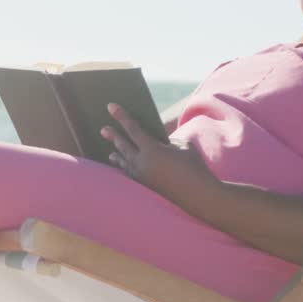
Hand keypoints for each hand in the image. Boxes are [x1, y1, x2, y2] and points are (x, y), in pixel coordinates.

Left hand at [100, 103, 216, 197]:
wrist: (199, 195)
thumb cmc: (194, 167)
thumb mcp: (183, 146)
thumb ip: (167, 142)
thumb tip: (156, 143)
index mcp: (152, 150)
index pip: (133, 129)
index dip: (122, 116)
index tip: (110, 106)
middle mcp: (143, 163)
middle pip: (123, 146)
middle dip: (113, 136)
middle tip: (103, 129)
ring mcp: (143, 177)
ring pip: (125, 163)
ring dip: (117, 156)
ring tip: (110, 153)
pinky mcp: (147, 188)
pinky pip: (131, 176)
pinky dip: (126, 171)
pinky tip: (125, 171)